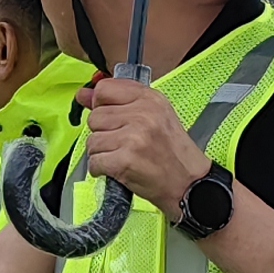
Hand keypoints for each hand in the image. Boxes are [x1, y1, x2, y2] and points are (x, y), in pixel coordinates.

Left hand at [81, 74, 207, 212]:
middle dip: (103, 134)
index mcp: (150, 99)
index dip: (100, 104)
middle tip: (123, 144)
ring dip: (102, 153)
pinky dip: (101, 170)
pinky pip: (94, 161)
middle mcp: (142, 114)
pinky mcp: (125, 160)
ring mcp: (133, 137)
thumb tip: (84, 95)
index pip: (104, 89)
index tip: (108, 117)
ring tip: (122, 157)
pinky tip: (117, 170)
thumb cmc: (173, 153)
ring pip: (92, 141)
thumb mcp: (154, 117)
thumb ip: (118, 102)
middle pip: (95, 117)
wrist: (189, 184)